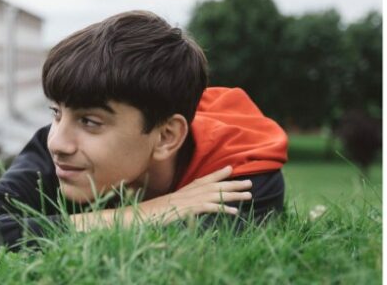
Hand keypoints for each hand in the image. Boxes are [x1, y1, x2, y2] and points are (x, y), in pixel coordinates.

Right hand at [134, 165, 251, 223]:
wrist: (136, 217)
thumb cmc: (147, 215)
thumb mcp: (164, 209)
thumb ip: (175, 206)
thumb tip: (182, 208)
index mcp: (181, 192)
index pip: (202, 180)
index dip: (216, 174)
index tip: (230, 169)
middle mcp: (185, 193)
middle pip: (212, 186)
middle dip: (231, 184)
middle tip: (249, 183)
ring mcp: (186, 201)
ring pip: (214, 194)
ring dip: (232, 194)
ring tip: (249, 195)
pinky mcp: (186, 210)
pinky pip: (208, 207)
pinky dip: (221, 208)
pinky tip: (234, 212)